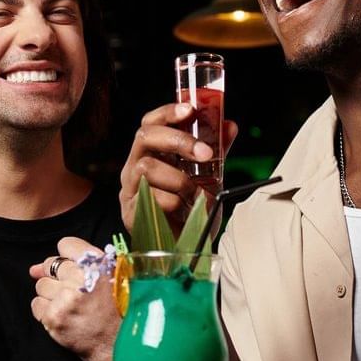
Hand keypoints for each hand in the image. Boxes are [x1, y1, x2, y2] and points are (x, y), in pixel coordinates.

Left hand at [29, 236, 121, 360]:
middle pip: (50, 265)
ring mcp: (66, 299)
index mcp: (99, 264)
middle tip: (71, 291)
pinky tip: (64, 317)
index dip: (67, 257)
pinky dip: (46, 311)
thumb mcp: (116, 278)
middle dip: (57, 277)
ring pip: (41, 285)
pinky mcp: (54, 318)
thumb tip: (41, 265)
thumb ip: (88, 262)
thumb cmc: (120, 313)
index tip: (70, 267)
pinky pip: (36, 305)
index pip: (66, 245)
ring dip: (52, 295)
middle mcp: (81, 278)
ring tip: (71, 306)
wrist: (120, 349)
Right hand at [118, 102, 239, 229]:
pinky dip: (177, 204)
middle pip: (144, 137)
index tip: (190, 109)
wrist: (182, 251)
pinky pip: (153, 199)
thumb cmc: (189, 210)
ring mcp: (129, 189)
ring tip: (195, 195)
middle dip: (177, 140)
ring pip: (148, 168)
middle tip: (204, 154)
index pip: (150, 123)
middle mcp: (134, 167)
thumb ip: (214, 152)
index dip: (167, 112)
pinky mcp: (130, 213)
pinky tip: (186, 212)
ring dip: (179, 180)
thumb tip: (230, 126)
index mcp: (150, 155)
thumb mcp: (206, 177)